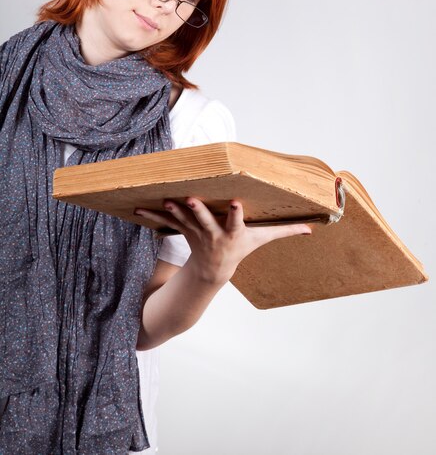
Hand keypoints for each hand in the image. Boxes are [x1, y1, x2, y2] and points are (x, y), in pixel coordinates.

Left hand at [135, 198, 311, 285]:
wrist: (213, 270)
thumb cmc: (240, 249)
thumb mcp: (262, 240)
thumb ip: (284, 231)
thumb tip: (312, 228)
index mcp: (233, 233)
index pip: (235, 222)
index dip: (235, 214)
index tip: (234, 202)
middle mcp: (213, 234)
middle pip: (205, 221)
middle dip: (198, 211)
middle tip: (191, 199)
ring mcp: (196, 233)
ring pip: (184, 220)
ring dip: (174, 211)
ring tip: (165, 200)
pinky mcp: (183, 231)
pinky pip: (168, 222)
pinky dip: (154, 215)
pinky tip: (138, 208)